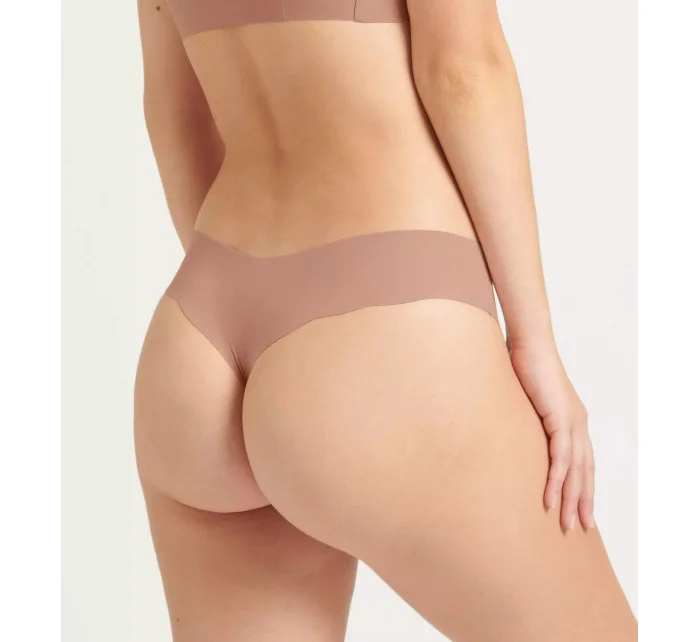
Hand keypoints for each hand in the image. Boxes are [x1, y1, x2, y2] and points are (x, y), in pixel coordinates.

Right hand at [507, 336, 595, 530]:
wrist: (529, 342)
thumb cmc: (522, 363)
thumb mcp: (523, 398)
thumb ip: (523, 415)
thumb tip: (507, 427)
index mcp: (572, 418)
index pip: (582, 460)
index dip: (581, 485)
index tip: (578, 508)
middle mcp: (578, 422)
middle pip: (585, 470)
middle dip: (582, 500)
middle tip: (579, 526)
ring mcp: (573, 421)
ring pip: (577, 469)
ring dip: (572, 498)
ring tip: (567, 522)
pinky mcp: (561, 418)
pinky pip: (562, 457)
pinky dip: (557, 479)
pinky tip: (551, 498)